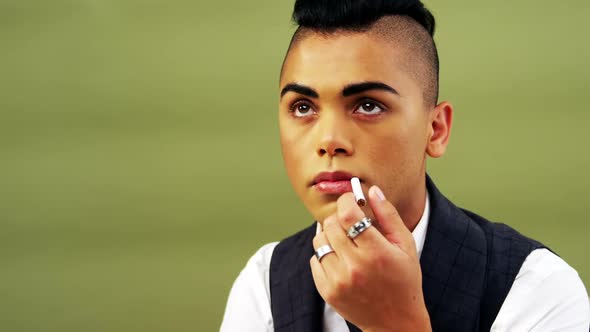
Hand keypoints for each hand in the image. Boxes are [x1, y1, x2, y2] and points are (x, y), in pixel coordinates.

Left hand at [310, 186, 430, 331]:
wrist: (395, 322)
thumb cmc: (404, 280)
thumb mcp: (405, 245)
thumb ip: (388, 215)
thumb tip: (371, 190)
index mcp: (376, 252)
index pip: (348, 213)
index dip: (347, 200)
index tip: (351, 200)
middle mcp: (354, 266)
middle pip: (330, 224)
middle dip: (339, 217)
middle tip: (350, 222)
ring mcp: (338, 280)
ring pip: (319, 240)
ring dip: (330, 235)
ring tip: (345, 241)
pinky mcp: (327, 291)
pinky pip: (314, 259)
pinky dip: (324, 254)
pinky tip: (340, 259)